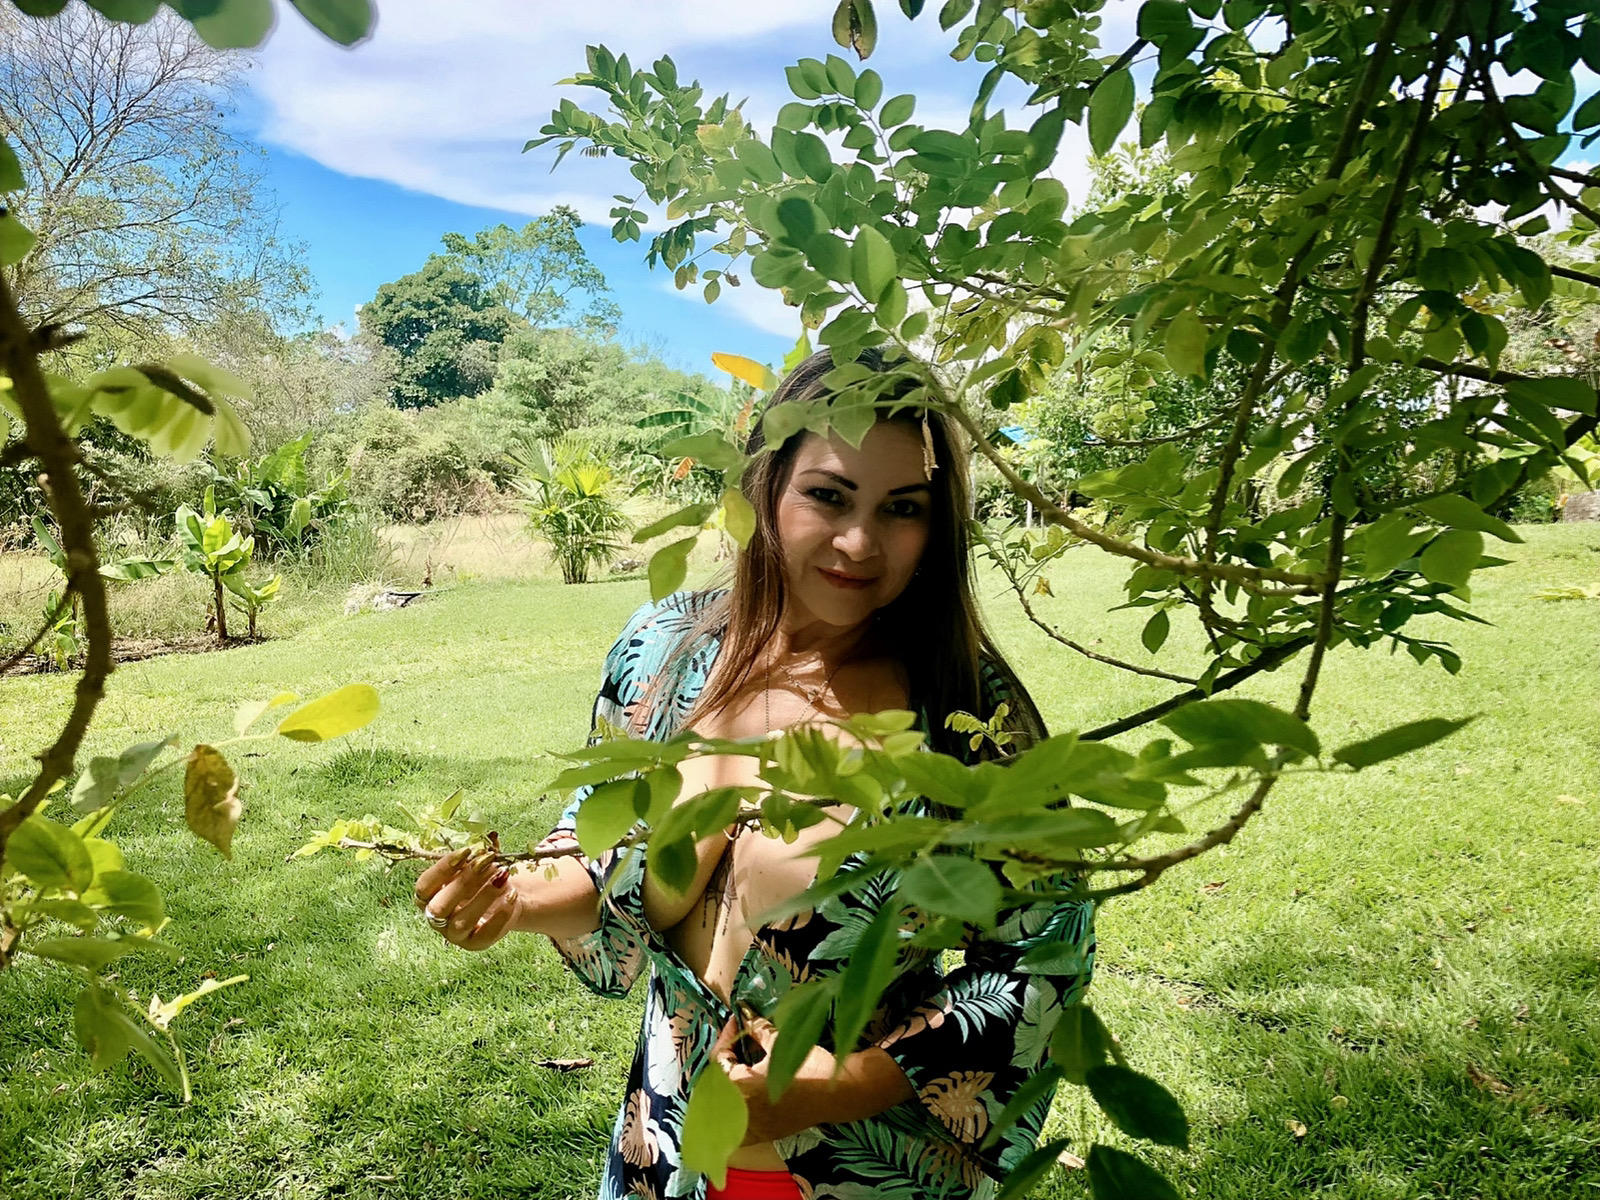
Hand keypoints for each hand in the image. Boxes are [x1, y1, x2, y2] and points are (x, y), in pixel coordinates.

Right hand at [413, 848, 520, 950]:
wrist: (503, 899)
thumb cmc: (481, 878)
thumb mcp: (477, 863)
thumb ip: (479, 852)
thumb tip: (491, 836)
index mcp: (428, 896)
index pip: (424, 886)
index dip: (442, 868)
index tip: (466, 851)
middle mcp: (436, 918)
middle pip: (439, 906)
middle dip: (464, 882)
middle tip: (487, 862)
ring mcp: (454, 934)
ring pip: (462, 921)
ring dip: (483, 896)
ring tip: (502, 876)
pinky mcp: (475, 943)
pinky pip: (485, 934)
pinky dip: (500, 914)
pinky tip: (512, 895)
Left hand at [709, 1010, 917, 1143]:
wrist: (837, 1093)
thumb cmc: (807, 1066)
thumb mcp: (779, 1043)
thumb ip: (757, 1028)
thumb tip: (745, 1012)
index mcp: (739, 1088)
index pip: (720, 1059)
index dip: (727, 1038)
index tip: (737, 1021)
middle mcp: (739, 1112)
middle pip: (717, 1085)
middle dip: (724, 1061)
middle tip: (736, 1043)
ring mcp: (751, 1127)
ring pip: (724, 1109)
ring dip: (725, 1089)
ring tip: (736, 1069)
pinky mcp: (764, 1134)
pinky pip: (738, 1126)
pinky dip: (735, 1112)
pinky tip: (743, 1098)